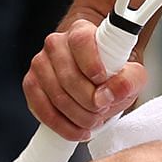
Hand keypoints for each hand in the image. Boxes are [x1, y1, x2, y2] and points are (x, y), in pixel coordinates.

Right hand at [23, 19, 146, 141]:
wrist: (95, 76)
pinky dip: (62, 125)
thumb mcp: (131, 73)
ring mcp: (40, 63)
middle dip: (89, 102)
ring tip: (93, 120)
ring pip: (56, 96)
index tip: (103, 82)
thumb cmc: (111, 72)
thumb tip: (112, 92)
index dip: (92, 64)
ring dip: (78, 116)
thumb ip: (129, 80)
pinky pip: (41, 109)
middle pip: (69, 76)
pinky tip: (77, 129)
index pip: (81, 42)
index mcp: (80, 32)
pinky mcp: (30, 84)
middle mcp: (56, 44)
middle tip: (102, 110)